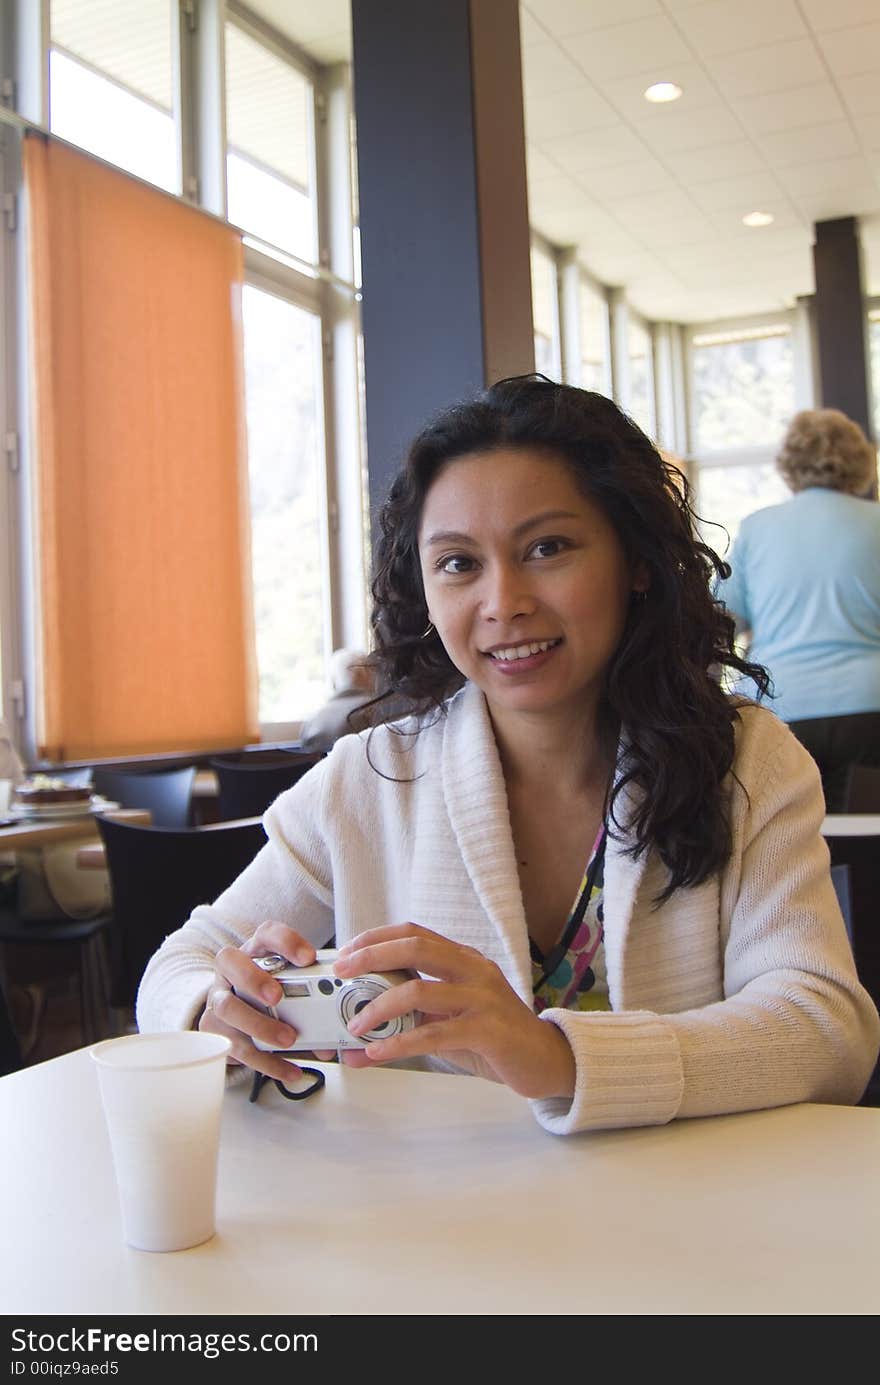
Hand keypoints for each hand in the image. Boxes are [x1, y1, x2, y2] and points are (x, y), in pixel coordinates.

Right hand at [198, 921, 335, 1083]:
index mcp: (255, 950)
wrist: (232, 1011)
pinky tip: (290, 1069)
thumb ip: (312, 1000)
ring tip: (288, 1039)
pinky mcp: (214, 1029)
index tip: (308, 958)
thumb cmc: (267, 992)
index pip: (266, 933)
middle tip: (277, 997)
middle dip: (254, 979)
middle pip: (230, 961)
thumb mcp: (287, 985)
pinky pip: (235, 1047)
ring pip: (228, 1007)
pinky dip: (266, 1061)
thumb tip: (336, 1034)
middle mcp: (231, 969)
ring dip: (259, 1024)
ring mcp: (218, 997)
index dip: (286, 942)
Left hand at [332, 923, 575, 1100]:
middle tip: (340, 974)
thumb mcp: (450, 1020)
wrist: (546, 1061)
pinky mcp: (488, 1030)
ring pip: (419, 990)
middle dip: (370, 957)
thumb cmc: (492, 1039)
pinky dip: (398, 1043)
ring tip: (354, 1026)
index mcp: (464, 959)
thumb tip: (356, 1030)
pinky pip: (433, 1034)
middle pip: (415, 947)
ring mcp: (483, 997)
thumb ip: (410, 1019)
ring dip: (378, 1007)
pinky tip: (377, 1052)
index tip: (345, 952)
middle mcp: (474, 969)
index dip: (376, 937)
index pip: (415, 932)